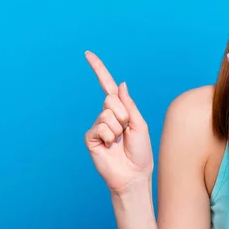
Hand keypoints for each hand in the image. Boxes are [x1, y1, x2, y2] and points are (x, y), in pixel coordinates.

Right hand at [83, 50, 153, 194]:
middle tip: (127, 130)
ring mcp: (98, 126)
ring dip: (118, 127)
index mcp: (120, 109)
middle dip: (123, 114)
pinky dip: (110, 136)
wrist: (134, 175)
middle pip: (110, 99)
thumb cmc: (140, 152)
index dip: (98, 69)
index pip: (107, 86)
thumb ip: (128, 103)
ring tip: (120, 141)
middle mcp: (107, 115)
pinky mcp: (91, 137)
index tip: (87, 54)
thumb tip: (120, 83)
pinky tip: (111, 146)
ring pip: (107, 113)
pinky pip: (101, 127)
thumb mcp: (139, 123)